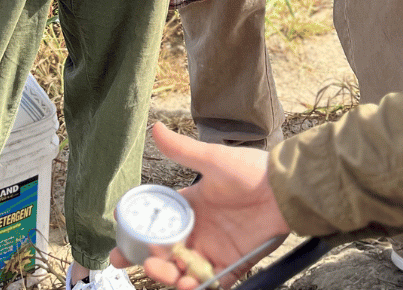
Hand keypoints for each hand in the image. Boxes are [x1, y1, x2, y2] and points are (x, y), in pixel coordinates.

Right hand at [109, 122, 287, 287]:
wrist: (283, 190)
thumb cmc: (250, 170)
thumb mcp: (212, 159)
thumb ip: (182, 150)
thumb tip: (155, 127)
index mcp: (191, 205)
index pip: (157, 221)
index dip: (137, 229)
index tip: (119, 232)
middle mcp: (199, 230)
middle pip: (164, 251)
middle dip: (145, 259)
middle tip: (127, 259)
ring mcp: (213, 248)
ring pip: (181, 270)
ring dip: (166, 275)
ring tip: (160, 271)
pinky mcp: (231, 265)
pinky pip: (209, 283)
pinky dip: (196, 287)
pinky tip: (187, 284)